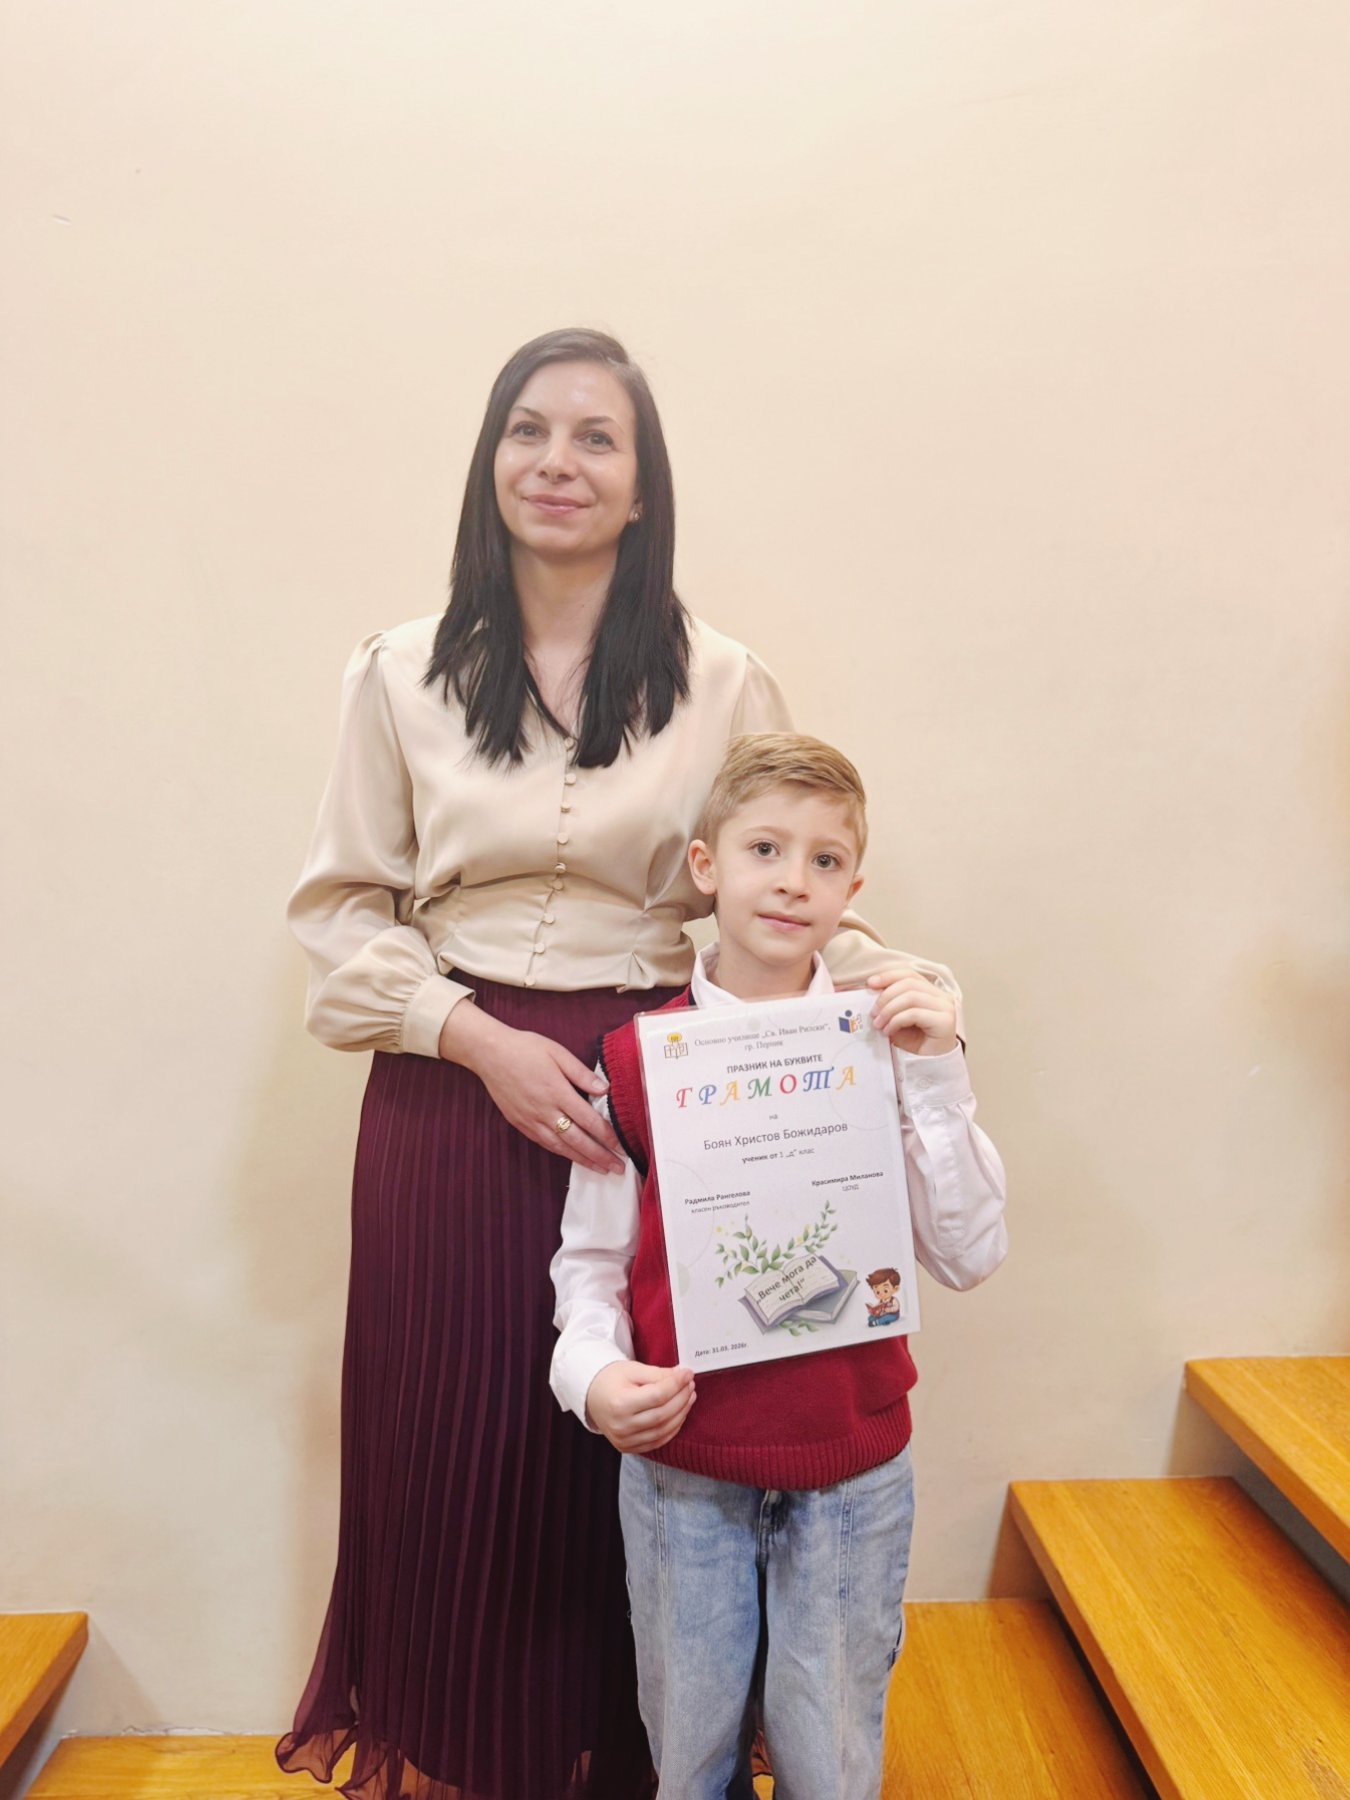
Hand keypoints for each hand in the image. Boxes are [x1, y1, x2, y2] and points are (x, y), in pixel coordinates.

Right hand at [438, 1003, 625, 1173]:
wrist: (489, 1054)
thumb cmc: (525, 1048)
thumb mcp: (557, 1052)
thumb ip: (581, 1073)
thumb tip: (604, 1089)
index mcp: (557, 1092)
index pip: (588, 1120)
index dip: (607, 1136)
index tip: (622, 1146)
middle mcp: (545, 1111)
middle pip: (577, 1140)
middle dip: (600, 1156)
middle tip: (618, 1168)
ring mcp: (531, 1120)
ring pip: (561, 1147)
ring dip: (583, 1160)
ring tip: (600, 1170)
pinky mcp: (520, 1123)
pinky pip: (545, 1143)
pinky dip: (562, 1153)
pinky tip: (573, 1158)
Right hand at [586, 1361, 695, 1452]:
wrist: (592, 1396)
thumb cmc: (611, 1379)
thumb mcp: (633, 1370)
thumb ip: (658, 1374)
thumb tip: (683, 1375)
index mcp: (619, 1403)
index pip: (657, 1396)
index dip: (676, 1384)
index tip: (687, 1373)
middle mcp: (621, 1425)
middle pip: (662, 1414)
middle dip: (682, 1398)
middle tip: (690, 1384)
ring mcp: (624, 1440)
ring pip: (663, 1430)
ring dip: (681, 1414)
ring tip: (689, 1397)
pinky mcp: (627, 1447)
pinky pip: (657, 1441)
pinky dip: (672, 1429)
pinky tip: (679, 1414)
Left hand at [867, 967, 958, 1055]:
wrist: (931, 1066)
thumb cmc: (916, 1043)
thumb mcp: (898, 1019)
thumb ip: (890, 1004)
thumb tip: (869, 992)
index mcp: (932, 992)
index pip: (909, 974)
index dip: (889, 976)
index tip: (870, 983)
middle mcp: (942, 997)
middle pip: (909, 983)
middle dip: (886, 997)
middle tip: (873, 1013)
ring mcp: (945, 1008)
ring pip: (911, 997)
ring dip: (889, 1010)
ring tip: (879, 1024)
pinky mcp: (945, 1021)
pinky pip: (914, 1013)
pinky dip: (897, 1020)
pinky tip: (889, 1031)